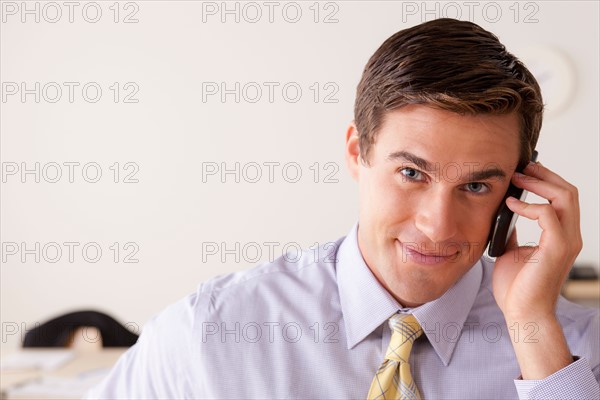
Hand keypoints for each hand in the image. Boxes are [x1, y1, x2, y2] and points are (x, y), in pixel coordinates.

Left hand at [491, 161, 581, 321]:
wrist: (521, 314)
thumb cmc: (516, 288)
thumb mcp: (512, 250)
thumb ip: (513, 232)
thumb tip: (504, 214)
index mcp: (561, 236)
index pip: (563, 198)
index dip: (547, 180)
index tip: (525, 170)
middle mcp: (569, 236)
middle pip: (568, 191)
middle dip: (545, 175)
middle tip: (522, 166)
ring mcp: (565, 242)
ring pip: (565, 197)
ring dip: (540, 183)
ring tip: (517, 178)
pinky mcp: (556, 248)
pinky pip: (547, 214)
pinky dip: (529, 205)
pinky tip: (512, 204)